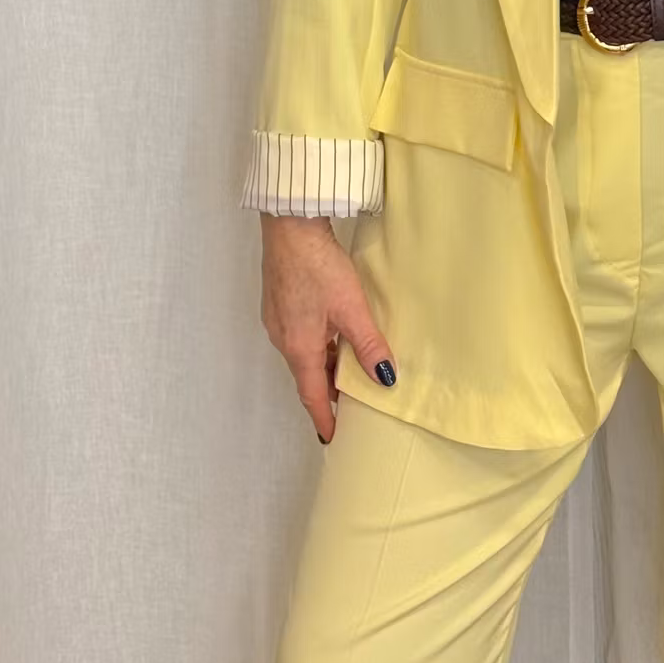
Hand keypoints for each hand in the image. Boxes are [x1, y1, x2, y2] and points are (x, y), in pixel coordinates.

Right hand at [258, 213, 396, 442]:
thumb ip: (368, 343)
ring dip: (323, 365)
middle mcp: (282, 338)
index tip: (332, 438)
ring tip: (346, 370)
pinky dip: (316, 344)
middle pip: (307, 375)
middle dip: (326, 391)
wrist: (289, 225)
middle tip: (349, 404)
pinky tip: (332, 332)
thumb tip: (385, 378)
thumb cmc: (318, 265)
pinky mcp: (279, 300)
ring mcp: (277, 318)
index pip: (312, 395)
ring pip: (303, 353)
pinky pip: (299, 334)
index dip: (324, 417)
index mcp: (298, 347)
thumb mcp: (351, 307)